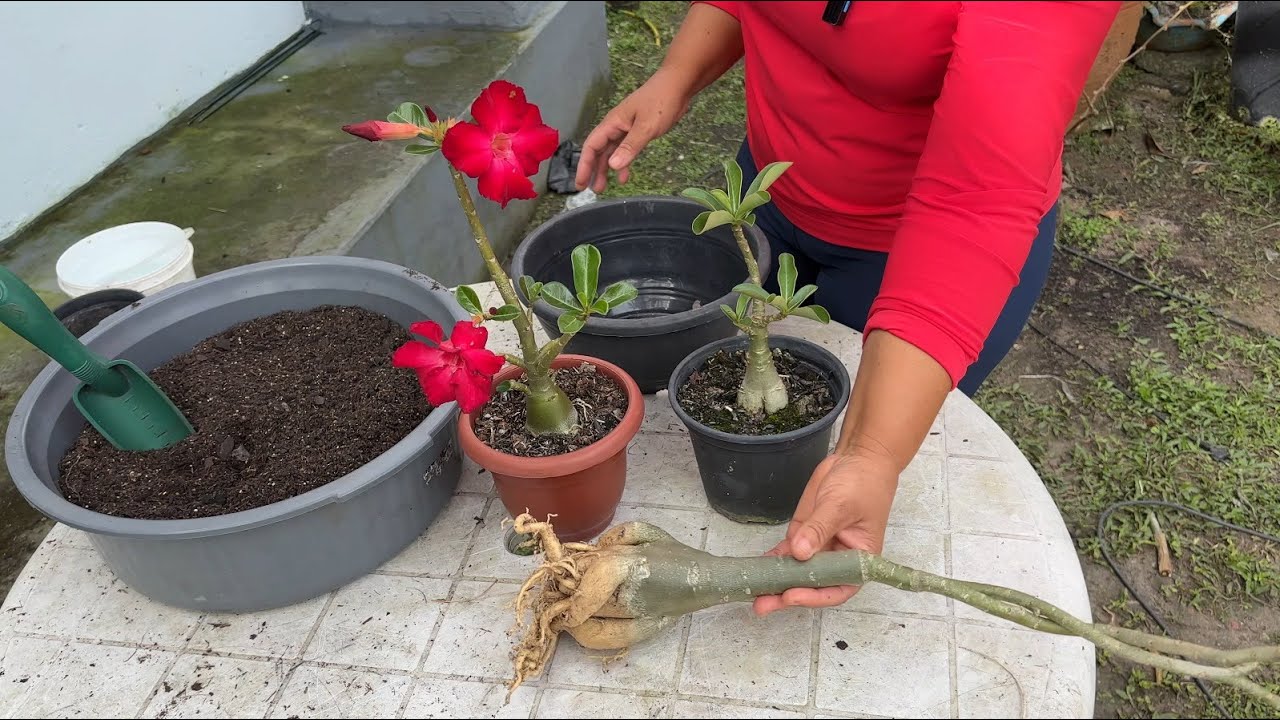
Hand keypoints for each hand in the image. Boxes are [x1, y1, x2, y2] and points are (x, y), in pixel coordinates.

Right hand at [575, 69, 691, 192]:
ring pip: (611, 152)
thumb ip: (630, 146)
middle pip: (599, 151)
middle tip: (590, 189)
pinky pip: (625, 150)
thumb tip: (612, 165)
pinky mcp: (638, 131)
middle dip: (593, 170)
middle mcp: (616, 126)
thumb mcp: (646, 127)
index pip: (592, 146)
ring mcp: (627, 129)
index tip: (581, 183)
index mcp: (613, 123)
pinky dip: (623, 163)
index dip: (584, 165)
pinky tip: (624, 176)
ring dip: (606, 169)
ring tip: (603, 187)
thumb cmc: (661, 101)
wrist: (678, 85)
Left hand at [752, 451, 898, 616]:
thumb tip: (799, 553)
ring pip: (797, 571)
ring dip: (776, 582)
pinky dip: (773, 561)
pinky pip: (788, 552)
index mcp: (858, 560)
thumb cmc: (863, 484)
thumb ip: (819, 529)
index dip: (815, 596)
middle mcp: (838, 559)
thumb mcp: (841, 506)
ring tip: (754, 593)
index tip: (792, 595)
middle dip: (788, 594)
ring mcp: (819, 547)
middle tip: (763, 604)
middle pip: (813, 584)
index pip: (838, 588)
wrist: (857, 460)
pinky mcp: (804, 534)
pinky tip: (758, 569)